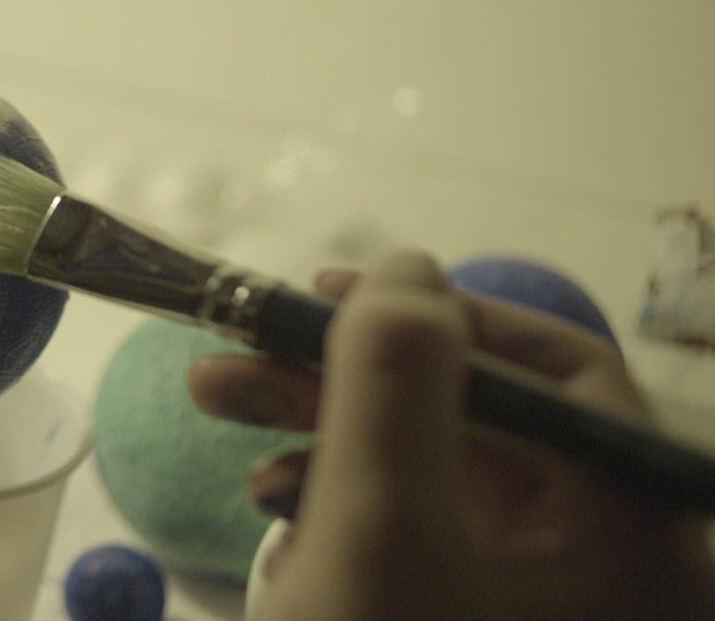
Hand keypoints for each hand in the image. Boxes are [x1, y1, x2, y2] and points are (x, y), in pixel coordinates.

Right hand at [189, 251, 714, 620]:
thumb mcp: (377, 527)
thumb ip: (393, 381)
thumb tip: (404, 266)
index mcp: (637, 532)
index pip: (556, 373)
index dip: (437, 319)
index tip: (323, 299)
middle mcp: (615, 566)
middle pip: (482, 420)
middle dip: (346, 378)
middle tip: (233, 358)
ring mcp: (548, 606)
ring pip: (439, 474)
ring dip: (326, 433)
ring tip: (216, 414)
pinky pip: (425, 540)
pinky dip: (347, 508)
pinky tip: (273, 514)